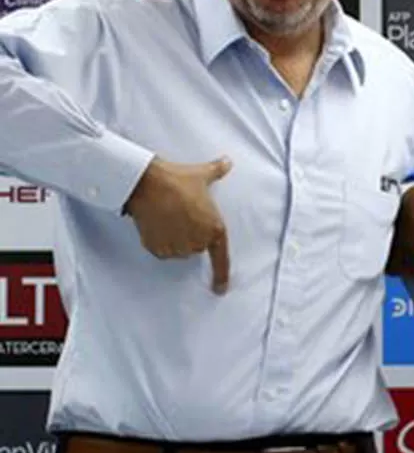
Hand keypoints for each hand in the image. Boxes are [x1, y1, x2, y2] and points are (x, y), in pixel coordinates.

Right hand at [123, 157, 232, 292]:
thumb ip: (217, 171)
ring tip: (169, 216)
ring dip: (176, 238)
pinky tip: (157, 223)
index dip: (222, 275)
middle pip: (197, 247)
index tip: (220, 289)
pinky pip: (161, 250)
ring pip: (179, 250)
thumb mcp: (202, 174)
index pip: (221, 259)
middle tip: (182, 213)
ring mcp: (177, 247)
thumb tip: (227, 162)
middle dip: (191, 234)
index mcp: (215, 229)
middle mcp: (198, 242)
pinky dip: (160, 240)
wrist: (147, 183)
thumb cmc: (178, 179)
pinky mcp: (157, 248)